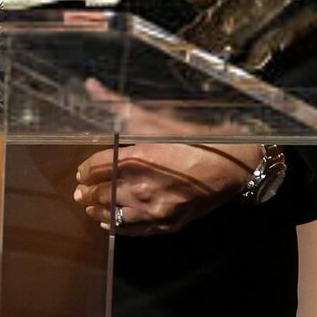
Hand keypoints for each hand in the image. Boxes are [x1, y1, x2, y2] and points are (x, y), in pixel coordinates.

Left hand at [71, 78, 260, 235]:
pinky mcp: (168, 224)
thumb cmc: (197, 137)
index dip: (85, 171)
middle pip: (101, 193)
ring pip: (113, 215)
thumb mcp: (159, 118)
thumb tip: (91, 86)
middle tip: (80, 190)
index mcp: (139, 158)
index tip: (82, 172)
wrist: (236, 165)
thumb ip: (120, 106)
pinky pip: (134, 231)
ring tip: (90, 206)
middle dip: (88, 191)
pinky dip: (116, 227)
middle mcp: (144, 187)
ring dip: (98, 209)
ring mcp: (156, 209)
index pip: (97, 168)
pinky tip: (108, 222)